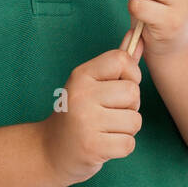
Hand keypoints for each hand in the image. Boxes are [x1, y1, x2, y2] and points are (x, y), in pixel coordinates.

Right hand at [39, 36, 142, 184]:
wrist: (49, 151)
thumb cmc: (78, 113)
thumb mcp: (91, 84)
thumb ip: (116, 63)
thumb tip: (138, 35)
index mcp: (81, 75)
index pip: (121, 60)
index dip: (131, 74)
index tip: (120, 87)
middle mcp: (81, 95)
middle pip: (133, 92)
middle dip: (130, 106)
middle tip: (111, 113)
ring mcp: (86, 121)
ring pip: (134, 120)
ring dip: (126, 129)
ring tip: (106, 129)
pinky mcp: (92, 146)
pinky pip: (129, 143)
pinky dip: (121, 147)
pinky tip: (104, 144)